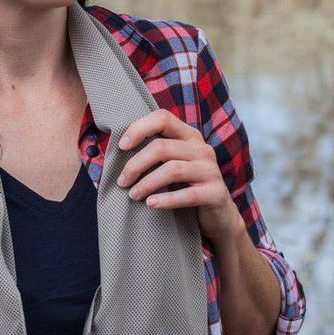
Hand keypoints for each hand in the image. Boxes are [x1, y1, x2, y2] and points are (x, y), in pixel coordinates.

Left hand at [115, 108, 243, 243]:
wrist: (218, 215)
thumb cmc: (186, 186)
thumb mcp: (172, 164)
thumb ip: (154, 153)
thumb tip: (115, 148)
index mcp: (189, 136)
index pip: (162, 118)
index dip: (139, 128)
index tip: (121, 146)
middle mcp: (202, 148)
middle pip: (162, 147)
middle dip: (136, 164)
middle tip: (122, 182)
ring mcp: (211, 170)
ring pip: (172, 170)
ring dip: (147, 183)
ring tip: (133, 195)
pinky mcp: (216, 193)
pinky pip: (188, 194)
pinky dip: (166, 199)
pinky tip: (151, 204)